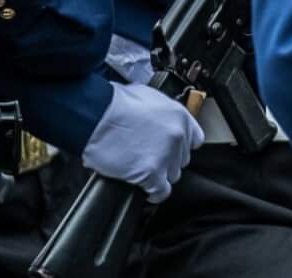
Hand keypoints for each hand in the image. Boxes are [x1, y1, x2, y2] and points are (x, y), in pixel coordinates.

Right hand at [84, 83, 203, 202]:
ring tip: (143, 173)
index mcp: (179, 116)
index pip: (194, 140)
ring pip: (172, 175)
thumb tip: (156, 121)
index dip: (180, 148)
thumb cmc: (114, 104)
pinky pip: (160, 191)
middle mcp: (178, 136)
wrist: (97, 115)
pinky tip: (145, 190)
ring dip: (159, 176)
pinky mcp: (151, 171)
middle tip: (149, 160)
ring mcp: (166, 154)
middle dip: (167, 161)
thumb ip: (160, 113)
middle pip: (181, 159)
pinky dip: (154, 194)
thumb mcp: (147, 97)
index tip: (171, 151)